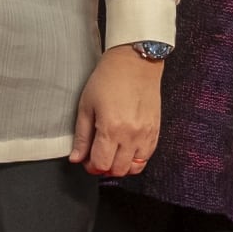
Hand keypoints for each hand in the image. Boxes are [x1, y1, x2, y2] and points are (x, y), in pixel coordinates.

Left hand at [72, 45, 162, 178]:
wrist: (135, 62)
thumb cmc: (109, 79)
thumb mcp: (86, 105)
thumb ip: (82, 136)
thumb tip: (76, 158)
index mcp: (111, 129)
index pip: (101, 164)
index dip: (91, 166)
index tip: (87, 160)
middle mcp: (131, 135)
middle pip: (118, 169)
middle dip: (105, 167)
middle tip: (98, 156)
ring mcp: (146, 134)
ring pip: (135, 167)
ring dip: (122, 165)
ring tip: (113, 153)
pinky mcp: (156, 130)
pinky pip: (147, 156)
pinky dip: (136, 158)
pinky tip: (127, 148)